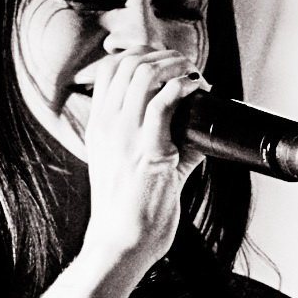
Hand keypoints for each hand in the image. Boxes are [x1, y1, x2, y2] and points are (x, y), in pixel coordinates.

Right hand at [79, 48, 205, 271]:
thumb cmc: (126, 213)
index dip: (139, 54)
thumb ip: (159, 145)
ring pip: (146, 74)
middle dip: (164, 55)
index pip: (110, 69)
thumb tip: (196, 135)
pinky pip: (164, 103)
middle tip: (186, 66)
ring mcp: (125, 137)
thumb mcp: (127, 170)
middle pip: (129, 63)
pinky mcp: (149, 152)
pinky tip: (198, 92)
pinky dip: (185, 89)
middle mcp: (108, 126)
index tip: (164, 61)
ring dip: (177, 66)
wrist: (120, 243)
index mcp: (99, 127)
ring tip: (194, 75)